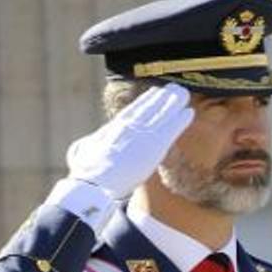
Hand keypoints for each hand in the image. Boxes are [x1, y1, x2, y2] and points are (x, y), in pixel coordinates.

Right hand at [64, 84, 193, 199]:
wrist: (95, 182)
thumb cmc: (85, 173)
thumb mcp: (82, 152)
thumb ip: (89, 146)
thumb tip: (85, 146)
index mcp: (114, 127)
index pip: (134, 111)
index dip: (146, 102)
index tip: (154, 93)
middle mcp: (129, 127)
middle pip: (149, 108)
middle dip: (162, 98)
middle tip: (173, 89)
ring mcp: (142, 135)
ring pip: (161, 114)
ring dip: (174, 103)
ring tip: (183, 94)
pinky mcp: (153, 147)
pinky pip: (171, 130)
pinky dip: (180, 120)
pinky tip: (189, 112)